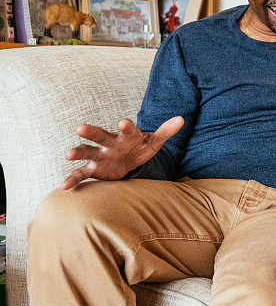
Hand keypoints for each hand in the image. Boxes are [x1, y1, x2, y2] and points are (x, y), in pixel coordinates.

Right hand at [62, 117, 183, 189]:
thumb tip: (181, 119)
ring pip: (87, 152)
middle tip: (80, 127)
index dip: (125, 126)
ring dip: (78, 152)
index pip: (127, 129)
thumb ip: (165, 131)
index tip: (123, 123)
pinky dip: (73, 179)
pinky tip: (65, 187)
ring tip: (68, 155)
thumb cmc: (140, 148)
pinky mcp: (94, 170)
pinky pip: (82, 174)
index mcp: (126, 136)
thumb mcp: (154, 142)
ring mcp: (100, 156)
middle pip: (100, 136)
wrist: (128, 161)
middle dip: (91, 132)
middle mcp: (109, 143)